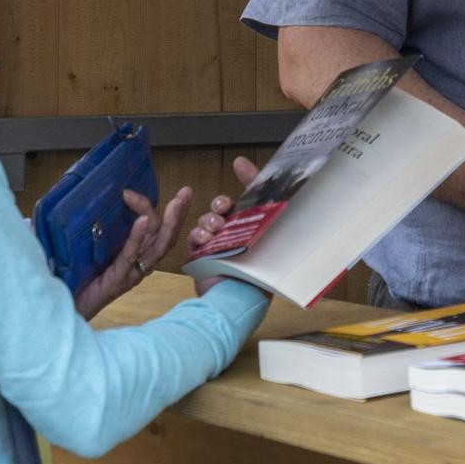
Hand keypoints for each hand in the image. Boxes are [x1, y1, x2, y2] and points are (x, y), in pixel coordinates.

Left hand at [73, 185, 187, 318]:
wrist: (68, 309)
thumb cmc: (79, 280)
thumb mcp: (93, 249)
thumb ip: (97, 229)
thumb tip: (85, 199)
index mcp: (137, 257)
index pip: (159, 233)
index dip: (170, 214)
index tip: (176, 193)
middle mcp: (140, 265)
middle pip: (166, 237)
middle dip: (179, 214)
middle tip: (187, 192)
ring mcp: (131, 273)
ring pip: (156, 246)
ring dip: (168, 222)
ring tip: (175, 203)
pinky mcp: (118, 279)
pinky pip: (131, 256)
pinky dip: (137, 237)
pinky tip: (142, 220)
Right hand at [189, 156, 263, 296]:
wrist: (240, 298)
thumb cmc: (260, 269)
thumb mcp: (269, 233)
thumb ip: (266, 205)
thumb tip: (264, 180)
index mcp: (255, 227)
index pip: (251, 197)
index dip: (246, 177)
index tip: (240, 165)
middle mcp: (237, 234)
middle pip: (222, 207)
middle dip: (220, 203)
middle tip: (223, 208)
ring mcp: (219, 245)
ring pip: (207, 220)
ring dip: (209, 220)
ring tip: (214, 228)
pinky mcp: (203, 257)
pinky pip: (195, 239)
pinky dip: (198, 236)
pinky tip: (205, 239)